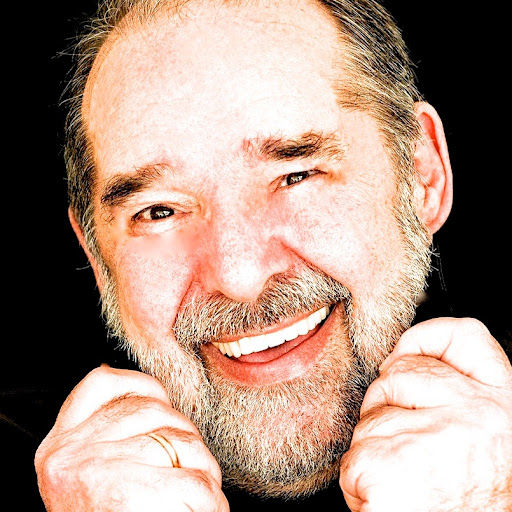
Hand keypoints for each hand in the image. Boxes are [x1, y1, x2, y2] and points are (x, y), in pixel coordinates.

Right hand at [35, 366, 227, 510]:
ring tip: (196, 493)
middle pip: (154, 411)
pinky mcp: (126, 495)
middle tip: (189, 468)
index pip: (99, 383)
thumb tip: (143, 390)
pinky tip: (206, 508)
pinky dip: (210, 498)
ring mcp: (94, 470)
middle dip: (185, 436)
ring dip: (203, 467)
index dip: (140, 385)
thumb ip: (111, 432)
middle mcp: (68, 453)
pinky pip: (194, 482)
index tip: (161, 398)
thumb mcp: (94, 470)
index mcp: (59, 446)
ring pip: (181, 442)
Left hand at [339, 318, 511, 511]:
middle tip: (417, 458)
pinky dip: (362, 484)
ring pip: (371, 420)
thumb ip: (457, 400)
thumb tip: (405, 367)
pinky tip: (395, 503)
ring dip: (376, 453)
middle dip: (388, 410)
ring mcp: (434, 435)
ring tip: (413, 488)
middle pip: (397, 376)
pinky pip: (355, 458)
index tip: (403, 355)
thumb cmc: (473, 503)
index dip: (424, 340)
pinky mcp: (391, 465)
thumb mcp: (484, 443)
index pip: (464, 337)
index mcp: (504, 406)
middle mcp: (478, 412)